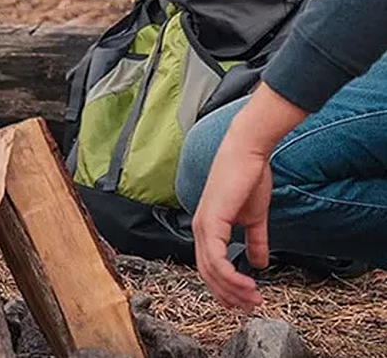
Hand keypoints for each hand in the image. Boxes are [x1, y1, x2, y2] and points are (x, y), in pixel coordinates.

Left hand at [192, 85, 305, 308]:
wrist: (248, 153)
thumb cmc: (249, 178)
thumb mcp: (254, 217)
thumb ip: (254, 240)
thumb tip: (258, 263)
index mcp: (207, 226)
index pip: (209, 266)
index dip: (224, 287)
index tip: (243, 301)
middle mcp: (200, 227)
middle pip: (207, 273)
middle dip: (230, 294)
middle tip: (252, 306)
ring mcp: (203, 224)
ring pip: (211, 270)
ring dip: (233, 289)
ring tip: (254, 298)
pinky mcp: (211, 220)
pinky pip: (216, 258)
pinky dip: (231, 276)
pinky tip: (248, 282)